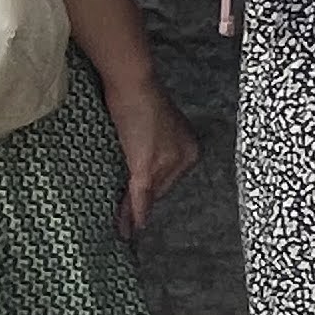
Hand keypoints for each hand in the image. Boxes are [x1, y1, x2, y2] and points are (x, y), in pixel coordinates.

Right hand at [109, 74, 199, 234]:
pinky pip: (141, 194)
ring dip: (133, 214)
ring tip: (124, 230)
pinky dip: (134, 211)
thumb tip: (145, 169)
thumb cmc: (141, 98)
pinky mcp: (147, 165)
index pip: (170, 179)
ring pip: (150, 194)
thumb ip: (157, 148)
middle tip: (127, 222)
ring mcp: (167, 162)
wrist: (133, 84)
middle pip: (161, 189)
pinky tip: (129, 227)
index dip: (153, 193)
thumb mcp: (155, 127)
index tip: (142, 206)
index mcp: (190, 148)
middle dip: (143, 205)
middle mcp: (185, 157)